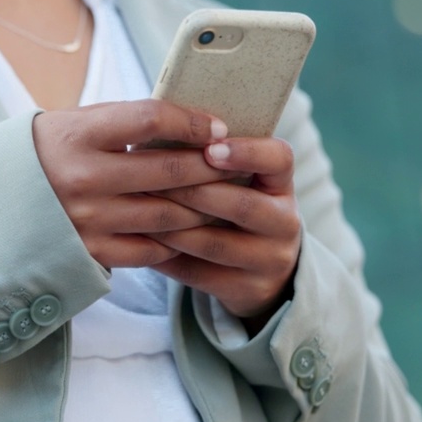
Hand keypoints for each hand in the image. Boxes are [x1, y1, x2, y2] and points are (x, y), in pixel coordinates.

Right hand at [32, 100, 242, 267]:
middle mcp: (82, 178)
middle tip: (233, 163)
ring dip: (202, 206)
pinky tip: (188, 228)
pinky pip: (150, 248)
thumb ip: (126, 124)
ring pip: (168, 214)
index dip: (192, 122)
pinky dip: (175, 239)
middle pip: (168, 171)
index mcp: (78, 135)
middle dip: (211, 166)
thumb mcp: (76, 124)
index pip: (151, 119)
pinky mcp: (90, 252)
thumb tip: (193, 126)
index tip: (218, 127)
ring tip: (222, 197)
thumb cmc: (47, 153)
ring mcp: (87, 219)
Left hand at [147, 137, 301, 330]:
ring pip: (215, 243)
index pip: (279, 159)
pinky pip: (197, 274)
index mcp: (281, 184)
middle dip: (193, 190)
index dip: (248, 152)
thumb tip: (154, 130)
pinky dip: (164, 256)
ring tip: (138, 207)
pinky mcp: (245, 290)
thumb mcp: (238, 180)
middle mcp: (284, 222)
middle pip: (243, 205)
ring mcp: (268, 260)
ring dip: (172, 224)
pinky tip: (138, 240)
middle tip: (150, 176)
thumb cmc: (232, 205)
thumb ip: (209, 158)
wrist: (259, 269)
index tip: (211, 147)